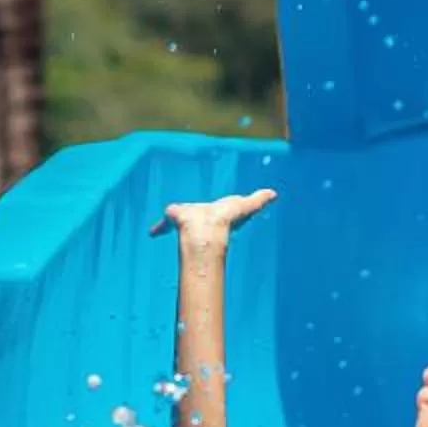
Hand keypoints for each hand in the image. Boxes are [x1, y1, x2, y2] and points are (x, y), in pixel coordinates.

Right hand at [157, 187, 276, 258]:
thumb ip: (259, 200)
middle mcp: (202, 216)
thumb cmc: (226, 219)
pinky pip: (163, 225)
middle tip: (196, 215)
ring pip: (180, 218)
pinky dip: (158, 228)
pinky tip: (152, 233)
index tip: (216, 212)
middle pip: (200, 214)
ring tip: (169, 219)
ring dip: (175, 221)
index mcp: (218, 213)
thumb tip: (275, 194)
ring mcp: (187, 219)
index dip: (219, 211)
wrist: (205, 229)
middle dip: (198, 216)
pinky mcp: (173, 218)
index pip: (219, 211)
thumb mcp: (247, 206)